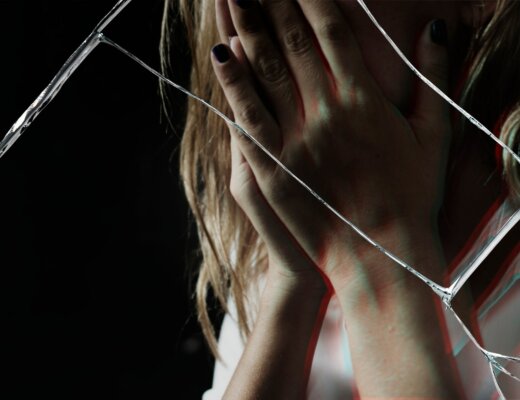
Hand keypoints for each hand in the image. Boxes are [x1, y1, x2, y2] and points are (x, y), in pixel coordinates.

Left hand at [212, 0, 450, 288]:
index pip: (333, 31)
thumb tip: (436, 28)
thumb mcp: (434, 135)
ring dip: (247, 29)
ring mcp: (297, 140)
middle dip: (272, 1)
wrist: (380, 255)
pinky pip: (248, 118)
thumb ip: (434, 77)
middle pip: (294, 43)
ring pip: (266, 72)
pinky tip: (220, 54)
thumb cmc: (411, 197)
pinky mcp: (273, 168)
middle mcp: (328, 112)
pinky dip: (233, 84)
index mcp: (366, 100)